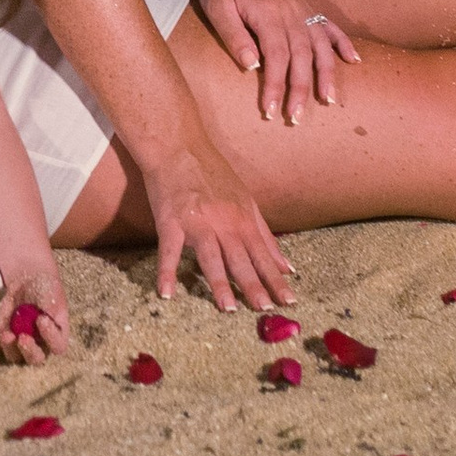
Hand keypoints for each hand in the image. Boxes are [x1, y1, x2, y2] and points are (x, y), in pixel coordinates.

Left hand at [0, 266, 68, 362]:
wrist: (28, 283)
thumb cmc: (45, 290)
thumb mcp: (52, 296)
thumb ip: (50, 309)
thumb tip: (40, 318)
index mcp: (57, 337)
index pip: (57, 347)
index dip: (50, 337)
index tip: (42, 319)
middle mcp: (40, 346)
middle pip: (35, 359)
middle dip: (28, 351)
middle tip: (23, 338)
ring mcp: (20, 344)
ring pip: (14, 356)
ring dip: (9, 348)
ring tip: (6, 335)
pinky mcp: (4, 337)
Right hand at [139, 138, 294, 313]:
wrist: (177, 145)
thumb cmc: (212, 171)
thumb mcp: (245, 199)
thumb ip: (264, 234)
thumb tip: (285, 266)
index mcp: (242, 218)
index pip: (263, 254)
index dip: (275, 278)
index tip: (288, 301)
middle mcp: (223, 222)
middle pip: (240, 258)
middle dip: (254, 285)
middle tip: (264, 309)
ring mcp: (196, 222)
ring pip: (210, 257)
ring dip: (219, 282)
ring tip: (228, 308)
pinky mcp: (170, 221)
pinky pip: (169, 250)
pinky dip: (166, 271)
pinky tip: (166, 293)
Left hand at [191, 0, 360, 125]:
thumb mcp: (217, 9)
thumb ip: (234, 36)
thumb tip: (251, 65)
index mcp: (268, 13)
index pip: (276, 56)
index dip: (276, 85)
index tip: (271, 110)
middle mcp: (291, 12)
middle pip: (301, 56)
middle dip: (300, 89)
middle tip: (296, 117)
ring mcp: (302, 9)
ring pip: (320, 46)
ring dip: (326, 74)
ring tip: (328, 100)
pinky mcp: (306, 8)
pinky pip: (330, 27)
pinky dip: (343, 43)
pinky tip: (354, 61)